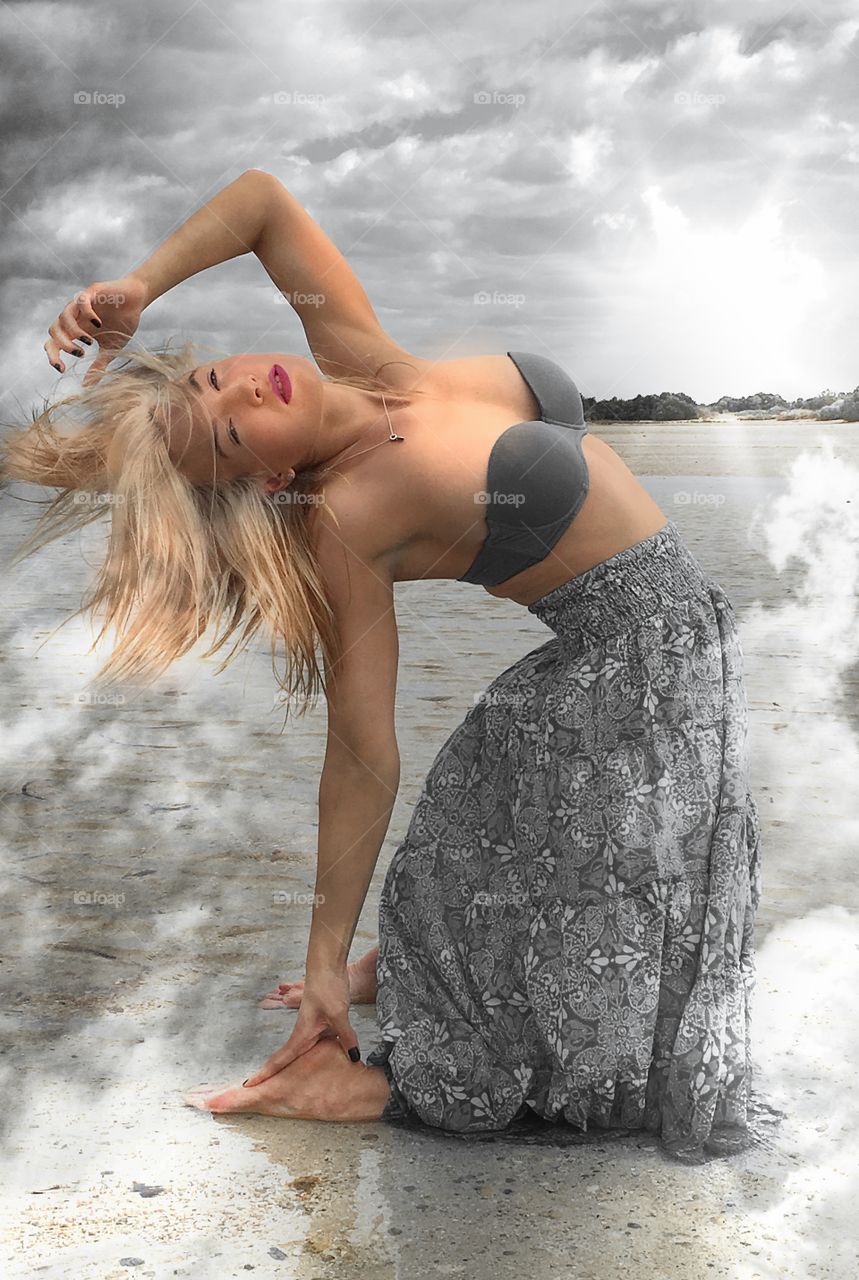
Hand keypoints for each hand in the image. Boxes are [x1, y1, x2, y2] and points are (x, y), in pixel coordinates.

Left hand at [43, 274, 147, 385]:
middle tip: (80, 354)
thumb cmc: (123, 323)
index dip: (53, 356)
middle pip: (53, 330)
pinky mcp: (91, 291)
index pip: (54, 343)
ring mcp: (81, 304)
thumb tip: (86, 387)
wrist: (137, 300)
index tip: (62, 369)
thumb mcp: (110, 349)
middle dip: (63, 345)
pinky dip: (86, 314)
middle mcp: (74, 317)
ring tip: (89, 342)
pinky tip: (97, 323)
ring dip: (73, 332)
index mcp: (75, 331)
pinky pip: (80, 302)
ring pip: (63, 317)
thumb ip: (97, 366)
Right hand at [243, 967, 359, 1087]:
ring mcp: (311, 1027)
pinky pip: (313, 1044)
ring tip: (283, 1085)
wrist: (328, 967)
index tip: (247, 1086)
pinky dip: (310, 1056)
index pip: (280, 1059)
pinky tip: (317, 1062)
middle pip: (285, 1060)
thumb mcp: (338, 1014)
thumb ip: (346, 1037)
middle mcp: (303, 1033)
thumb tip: (353, 1058)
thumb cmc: (327, 988)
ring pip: (299, 1053)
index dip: (264, 1074)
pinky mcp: (321, 1021)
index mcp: (301, 1034)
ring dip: (289, 1067)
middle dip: (272, 1076)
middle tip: (259, 1093)